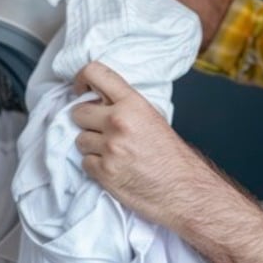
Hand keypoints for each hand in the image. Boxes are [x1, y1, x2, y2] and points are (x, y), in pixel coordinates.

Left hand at [70, 61, 217, 229]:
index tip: (81, 89)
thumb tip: (99, 100)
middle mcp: (118, 122)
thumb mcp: (153, 117)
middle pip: (78, 112)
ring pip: (79, 139)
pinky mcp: (103, 171)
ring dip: (91, 146)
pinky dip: (95, 166)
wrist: (183, 189)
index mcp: (133, 103)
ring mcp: (109, 147)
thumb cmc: (171, 156)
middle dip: (87, 121)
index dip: (81, 79)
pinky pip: (84, 162)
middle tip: (102, 130)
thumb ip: (126, 105)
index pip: (95, 73)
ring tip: (113, 153)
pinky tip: (114, 168)